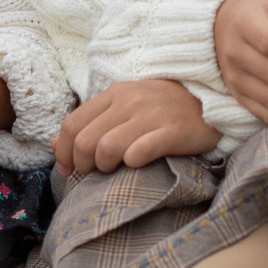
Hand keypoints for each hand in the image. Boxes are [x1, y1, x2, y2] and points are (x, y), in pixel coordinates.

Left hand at [53, 79, 219, 176]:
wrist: (211, 99)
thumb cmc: (164, 109)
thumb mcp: (124, 107)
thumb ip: (91, 122)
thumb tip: (55, 144)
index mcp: (114, 93)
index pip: (72, 124)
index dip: (63, 152)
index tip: (69, 169)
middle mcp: (129, 101)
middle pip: (85, 141)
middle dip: (83, 165)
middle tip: (94, 173)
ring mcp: (151, 114)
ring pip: (107, 148)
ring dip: (105, 166)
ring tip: (116, 170)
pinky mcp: (173, 131)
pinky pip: (140, 152)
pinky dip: (132, 163)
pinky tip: (137, 164)